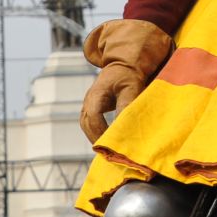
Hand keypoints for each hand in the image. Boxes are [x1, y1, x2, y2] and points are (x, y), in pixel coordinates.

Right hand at [76, 20, 173, 141]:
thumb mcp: (131, 87)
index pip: (93, 116)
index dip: (100, 130)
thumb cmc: (128, 75)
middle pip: (86, 122)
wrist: (124, 64)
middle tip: (108, 152)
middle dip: (95, 137)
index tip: (110, 142)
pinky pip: (89, 122)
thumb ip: (126, 104)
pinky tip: (106, 140)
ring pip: (85, 123)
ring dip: (94, 136)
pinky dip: (96, 132)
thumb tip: (123, 125)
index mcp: (96, 93)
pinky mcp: (92, 106)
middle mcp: (88, 99)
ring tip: (106, 149)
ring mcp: (88, 103)